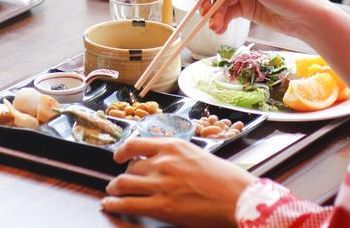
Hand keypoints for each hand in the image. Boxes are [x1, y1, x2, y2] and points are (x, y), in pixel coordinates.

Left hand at [102, 137, 254, 225]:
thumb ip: (177, 156)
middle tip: (121, 182)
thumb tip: (162, 162)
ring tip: (111, 193)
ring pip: (123, 183)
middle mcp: (163, 161)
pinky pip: (127, 204)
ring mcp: (160, 184)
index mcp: (173, 146)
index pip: (136, 143)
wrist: (238, 198)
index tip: (118, 156)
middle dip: (124, 176)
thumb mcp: (198, 155)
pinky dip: (114, 205)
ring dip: (114, 189)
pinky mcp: (161, 206)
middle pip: (130, 167)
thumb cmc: (226, 179)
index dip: (122, 151)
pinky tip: (110, 206)